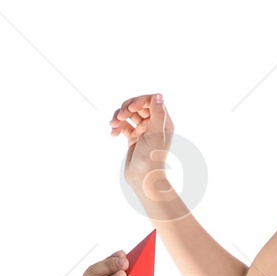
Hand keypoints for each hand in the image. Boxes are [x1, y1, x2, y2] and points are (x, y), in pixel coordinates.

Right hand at [113, 91, 177, 219]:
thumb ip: (157, 114)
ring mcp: (143, 131)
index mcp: (163, 122)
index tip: (131, 108)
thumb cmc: (152, 158)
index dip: (139, 100)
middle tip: (119, 115)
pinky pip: (123, 126)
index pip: (151, 101)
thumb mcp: (155, 134)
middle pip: (138, 106)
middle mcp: (154, 125)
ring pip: (128, 115)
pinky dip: (117, 128)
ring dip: (119, 117)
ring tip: (113, 125)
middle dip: (126, 108)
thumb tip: (158, 95)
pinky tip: (113, 134)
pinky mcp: (133, 138)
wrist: (143, 180)